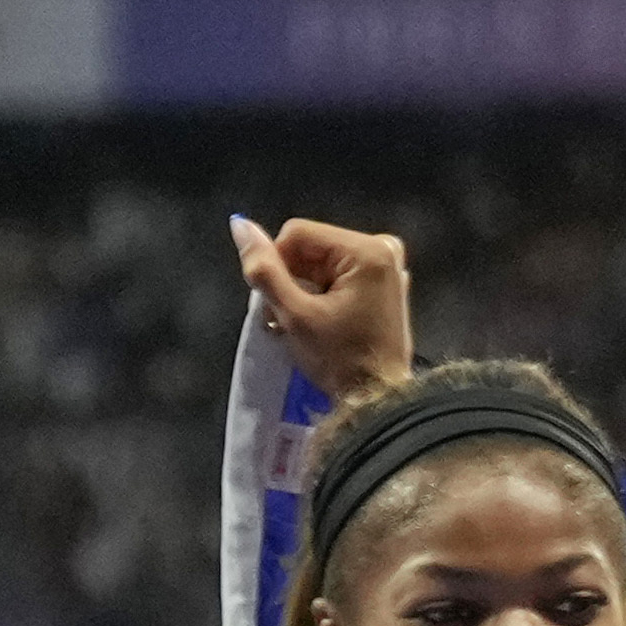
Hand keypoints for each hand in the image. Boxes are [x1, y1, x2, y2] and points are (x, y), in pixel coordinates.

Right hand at [235, 213, 420, 401]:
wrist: (378, 401)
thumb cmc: (340, 361)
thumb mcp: (295, 315)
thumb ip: (264, 269)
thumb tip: (239, 224)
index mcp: (368, 250)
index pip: (296, 234)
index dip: (275, 266)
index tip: (276, 304)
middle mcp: (382, 249)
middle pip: (309, 248)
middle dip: (289, 280)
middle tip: (282, 318)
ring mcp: (386, 267)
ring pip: (319, 263)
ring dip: (300, 290)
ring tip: (297, 323)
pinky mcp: (382, 284)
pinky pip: (336, 275)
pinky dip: (319, 295)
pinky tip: (316, 321)